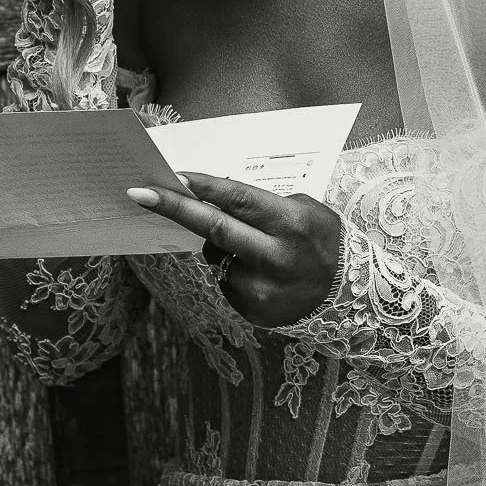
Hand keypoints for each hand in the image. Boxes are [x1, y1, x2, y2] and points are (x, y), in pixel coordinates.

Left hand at [127, 172, 341, 327]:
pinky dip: (234, 272)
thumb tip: (212, 199)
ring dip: (222, 247)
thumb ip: (261, 205)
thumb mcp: (305, 210)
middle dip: (174, 208)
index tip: (172, 176)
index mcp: (290, 223)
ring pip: (217, 257)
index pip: (238, 200)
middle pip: (214, 228)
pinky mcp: (252, 310)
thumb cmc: (322, 241)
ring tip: (257, 251)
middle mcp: (275, 257)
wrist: (346, 294)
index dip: (203, 188)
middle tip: (139, 194)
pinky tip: (262, 275)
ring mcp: (262, 288)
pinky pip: (226, 281)